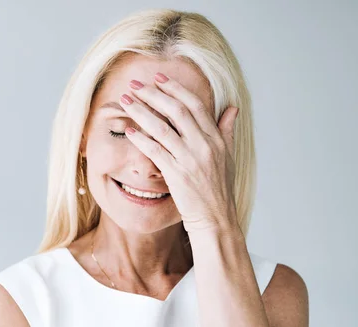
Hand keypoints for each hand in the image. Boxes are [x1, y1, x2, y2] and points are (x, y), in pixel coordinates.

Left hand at [119, 73, 239, 233]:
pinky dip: (141, 139)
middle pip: (176, 111)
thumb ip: (226, 130)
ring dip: (141, 111)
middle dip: (153, 94)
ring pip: (162, 128)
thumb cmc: (219, 189)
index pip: (195, 105)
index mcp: (216, 138)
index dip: (176, 89)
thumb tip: (232, 108)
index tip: (159, 78)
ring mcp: (190, 159)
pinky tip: (128, 130)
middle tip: (135, 84)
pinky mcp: (177, 175)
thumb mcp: (228, 156)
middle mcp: (204, 145)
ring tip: (125, 101)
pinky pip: (155, 151)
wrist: (216, 217)